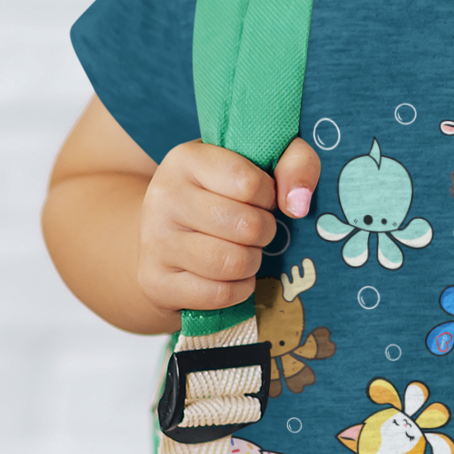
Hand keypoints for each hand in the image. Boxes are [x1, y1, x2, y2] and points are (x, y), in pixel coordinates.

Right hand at [137, 136, 319, 316]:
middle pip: (246, 226)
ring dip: (252, 262)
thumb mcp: (259, 163)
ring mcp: (155, 241)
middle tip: (254, 230)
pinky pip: (219, 294)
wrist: (164, 238)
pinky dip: (238, 289)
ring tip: (243, 251)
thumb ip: (295, 161)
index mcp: (186, 159)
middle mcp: (164, 196)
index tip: (261, 199)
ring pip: (233, 263)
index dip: (268, 196)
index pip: (249, 183)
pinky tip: (230, 276)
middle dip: (264, 232)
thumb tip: (298, 204)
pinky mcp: (156, 283)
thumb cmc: (222, 196)